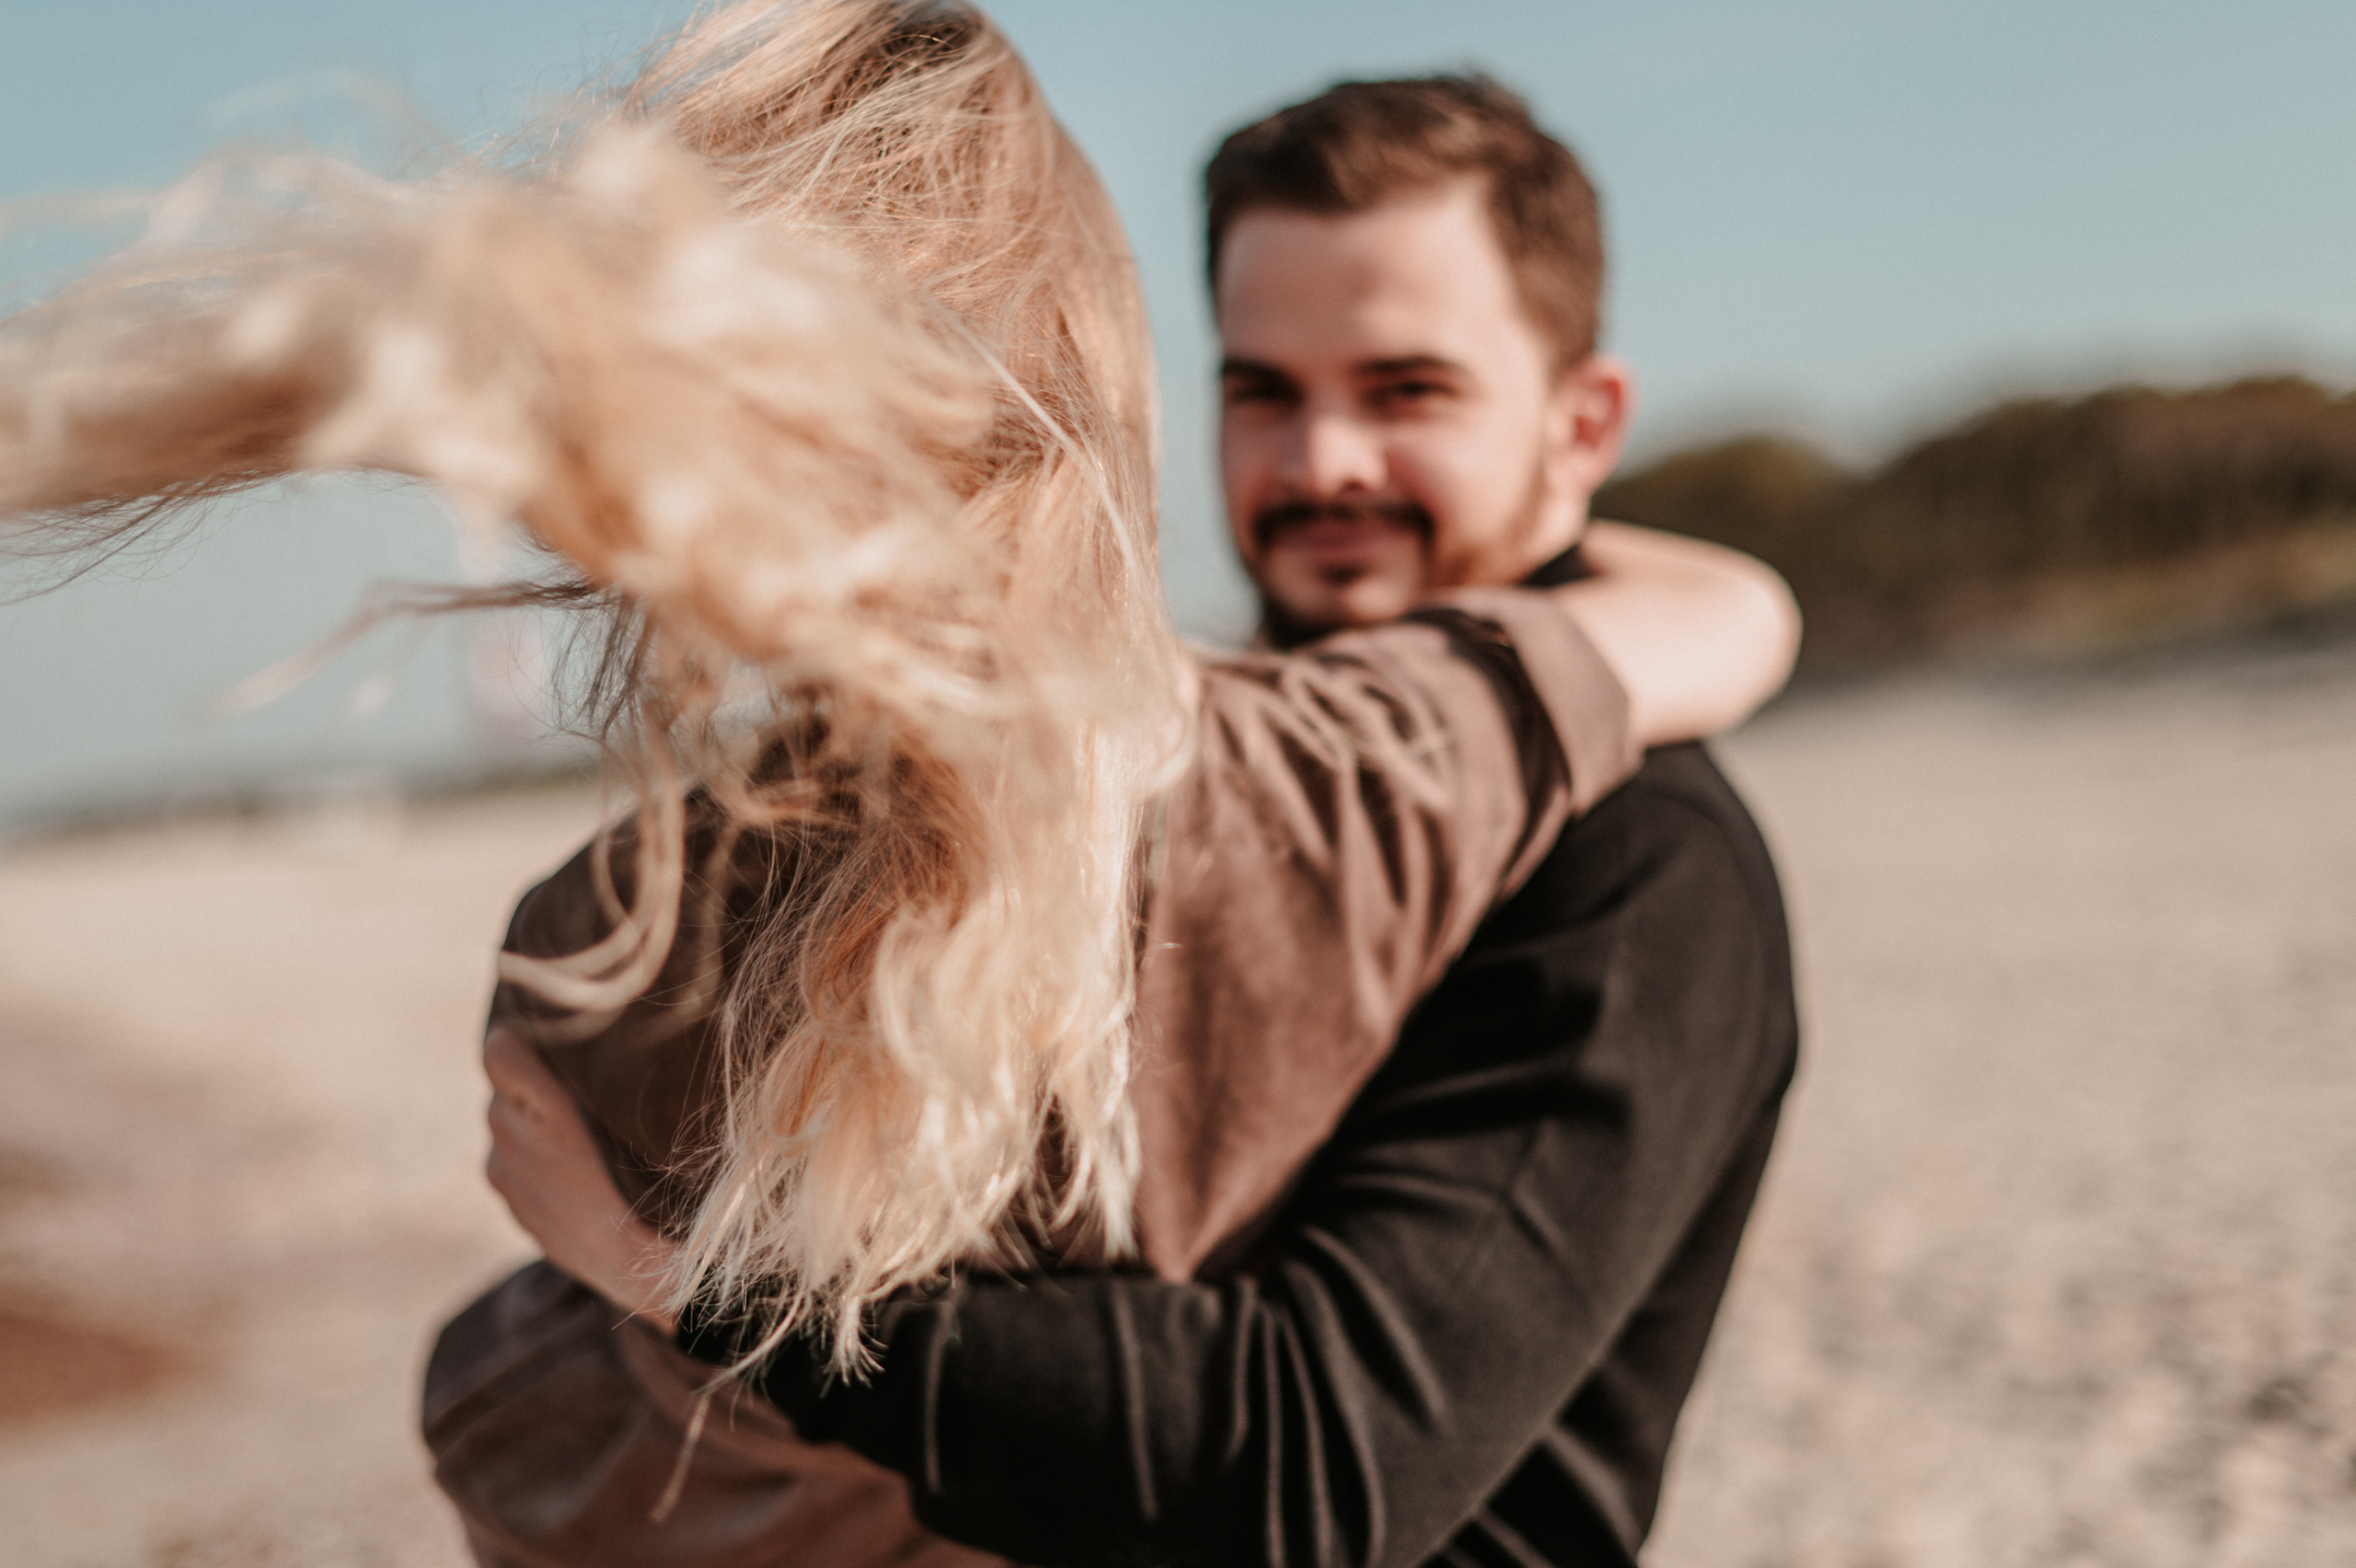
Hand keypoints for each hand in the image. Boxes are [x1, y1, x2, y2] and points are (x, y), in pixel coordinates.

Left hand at [483, 1026, 682, 1329]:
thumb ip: (610, 1078)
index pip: (501, 1053)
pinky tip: (570, 1166)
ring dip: (529, 1120)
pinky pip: (510, 1159)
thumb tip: (604, 1024)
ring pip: (504, 1123)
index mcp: (548, 1117)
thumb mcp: (656, 1119)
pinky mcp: (511, 1204)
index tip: (546, 1029)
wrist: (651, 1274)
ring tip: (576, 1128)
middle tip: (576, 1082)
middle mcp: (514, 1144)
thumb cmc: (667, 1190)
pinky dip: (530, 1155)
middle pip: (504, 1087)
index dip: (520, 1035)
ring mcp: (507, 1178)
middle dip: (530, 1082)